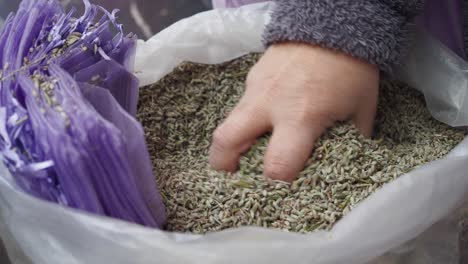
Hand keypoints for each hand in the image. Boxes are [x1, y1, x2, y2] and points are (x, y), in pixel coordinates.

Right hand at [209, 43, 378, 181]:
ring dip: (233, 143)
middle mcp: (269, 104)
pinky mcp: (251, 77)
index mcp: (300, 117)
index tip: (278, 190)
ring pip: (228, 123)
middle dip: (223, 165)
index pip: (276, 165)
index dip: (274, 185)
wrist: (334, 23)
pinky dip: (248, 119)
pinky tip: (266, 118)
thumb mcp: (360, 110)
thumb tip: (344, 163)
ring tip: (247, 151)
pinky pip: (242, 105)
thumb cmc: (352, 69)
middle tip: (233, 176)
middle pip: (225, 142)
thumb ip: (351, 141)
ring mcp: (255, 88)